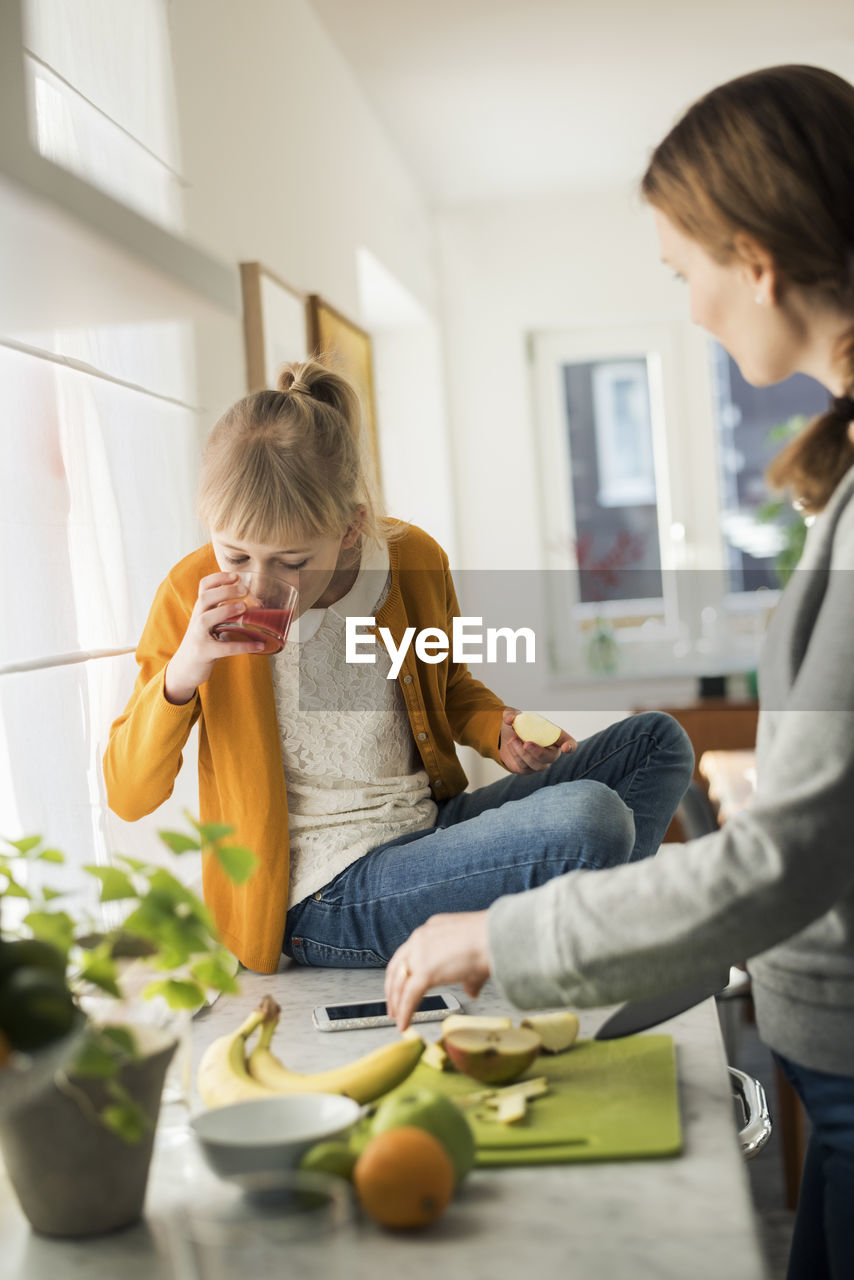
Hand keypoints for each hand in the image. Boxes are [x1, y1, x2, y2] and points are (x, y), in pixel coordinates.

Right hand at [164, 572, 265, 703]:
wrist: (184, 668)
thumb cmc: (203, 642)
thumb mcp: (210, 624)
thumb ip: (223, 613)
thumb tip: (255, 604)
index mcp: (200, 610)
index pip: (203, 587)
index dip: (218, 578)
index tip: (236, 575)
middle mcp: (196, 619)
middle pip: (205, 598)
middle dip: (224, 591)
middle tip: (244, 589)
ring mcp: (198, 636)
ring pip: (206, 618)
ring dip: (225, 610)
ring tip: (244, 607)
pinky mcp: (204, 653)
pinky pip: (224, 648)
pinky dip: (243, 646)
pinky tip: (259, 645)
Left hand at [385, 911, 491, 1031]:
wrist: (496, 938)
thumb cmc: (491, 942)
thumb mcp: (474, 956)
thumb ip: (468, 976)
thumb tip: (471, 990)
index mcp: (431, 931)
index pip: (409, 953)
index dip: (404, 972)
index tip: (401, 985)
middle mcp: (421, 938)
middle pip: (397, 967)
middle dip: (392, 989)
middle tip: (392, 1005)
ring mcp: (420, 953)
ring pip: (399, 982)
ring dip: (395, 1003)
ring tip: (396, 1018)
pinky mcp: (425, 971)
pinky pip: (409, 996)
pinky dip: (405, 1012)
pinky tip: (404, 1024)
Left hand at [498, 707, 576, 774]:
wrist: (504, 738)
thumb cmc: (517, 726)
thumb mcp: (514, 716)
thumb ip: (512, 714)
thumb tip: (510, 718)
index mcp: (555, 737)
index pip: (570, 743)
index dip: (570, 746)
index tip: (565, 747)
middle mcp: (551, 752)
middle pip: (550, 757)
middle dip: (538, 752)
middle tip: (526, 744)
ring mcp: (540, 763)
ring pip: (536, 764)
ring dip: (522, 752)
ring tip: (512, 740)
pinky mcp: (528, 770)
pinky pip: (524, 766)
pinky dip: (516, 755)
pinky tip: (511, 745)